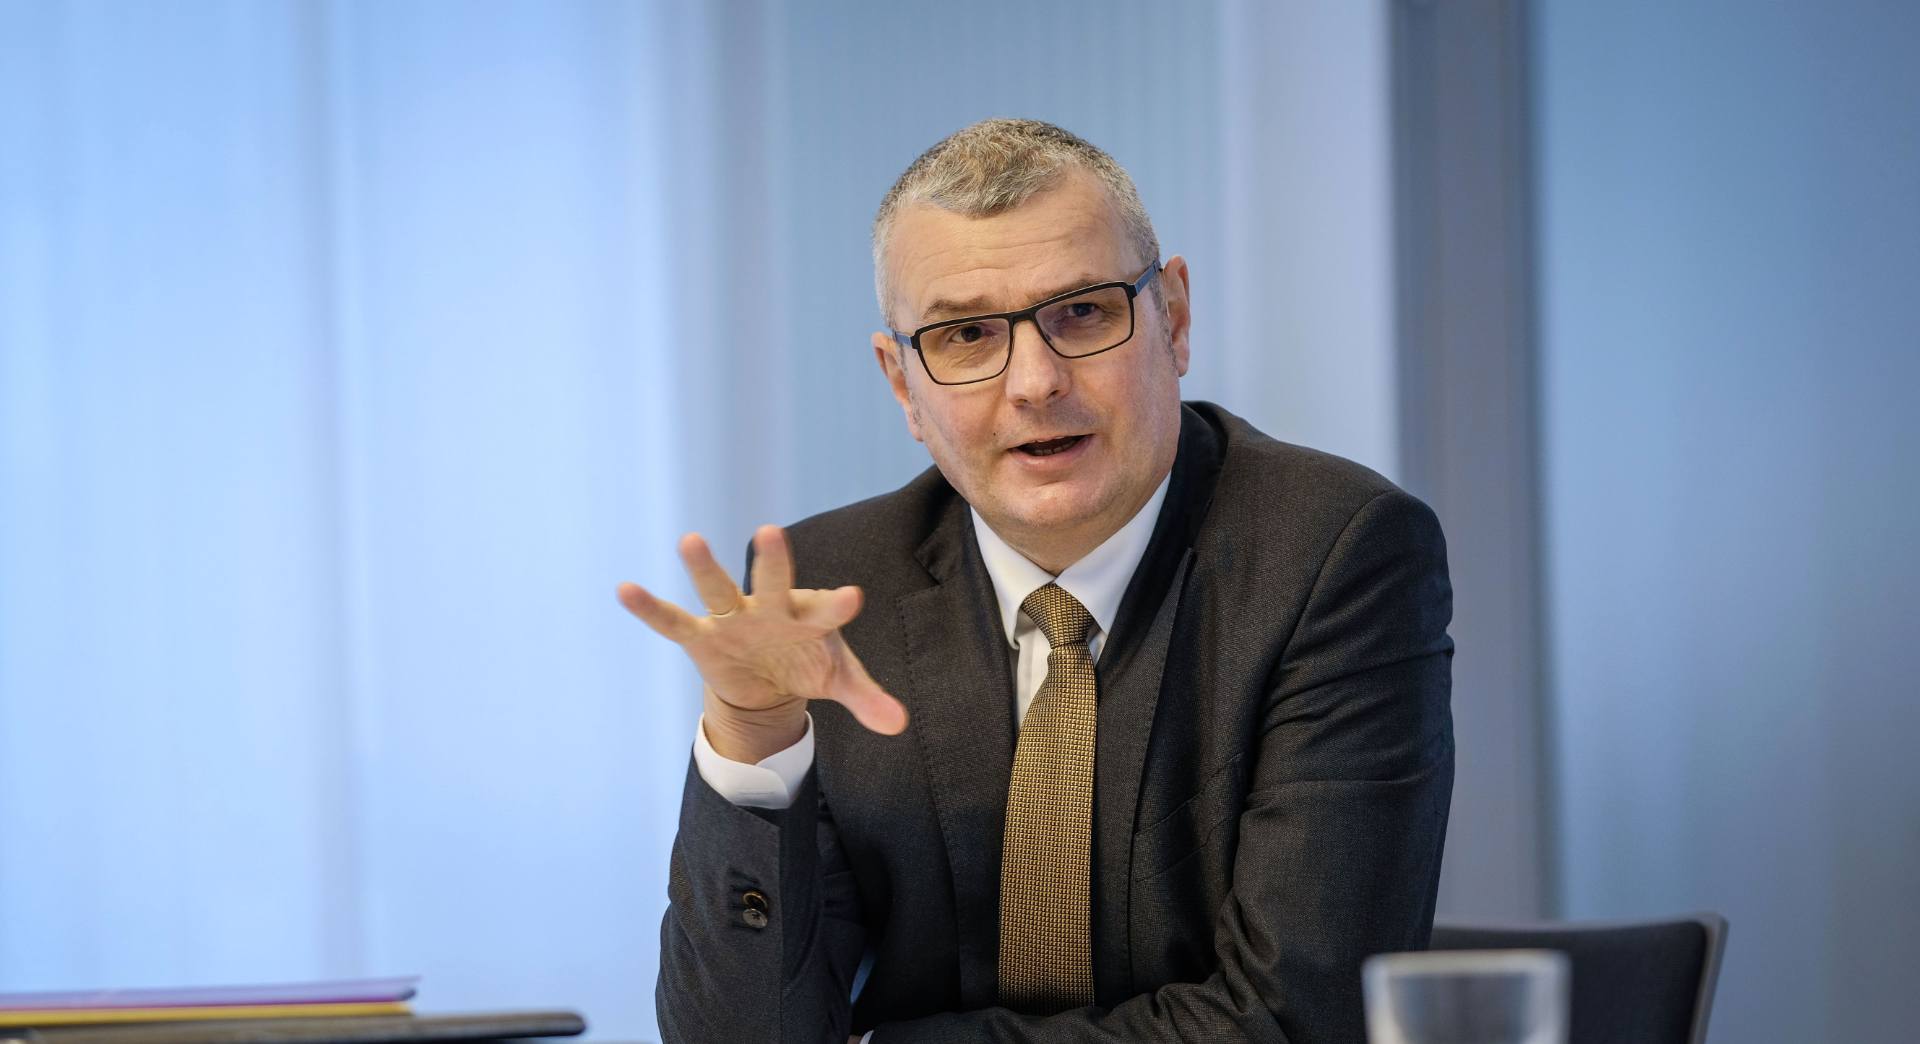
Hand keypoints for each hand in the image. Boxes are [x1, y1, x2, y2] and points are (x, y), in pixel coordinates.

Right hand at [618, 525, 907, 762]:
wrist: (769, 675)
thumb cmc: (808, 661)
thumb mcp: (840, 681)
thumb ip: (868, 699)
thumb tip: (900, 726)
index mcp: (809, 616)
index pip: (827, 610)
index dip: (838, 606)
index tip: (852, 598)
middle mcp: (770, 609)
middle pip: (772, 581)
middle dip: (773, 561)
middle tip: (772, 532)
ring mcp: (733, 618)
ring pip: (718, 589)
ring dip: (704, 568)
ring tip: (689, 539)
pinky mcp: (702, 636)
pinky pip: (672, 622)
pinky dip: (650, 608)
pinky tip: (625, 590)